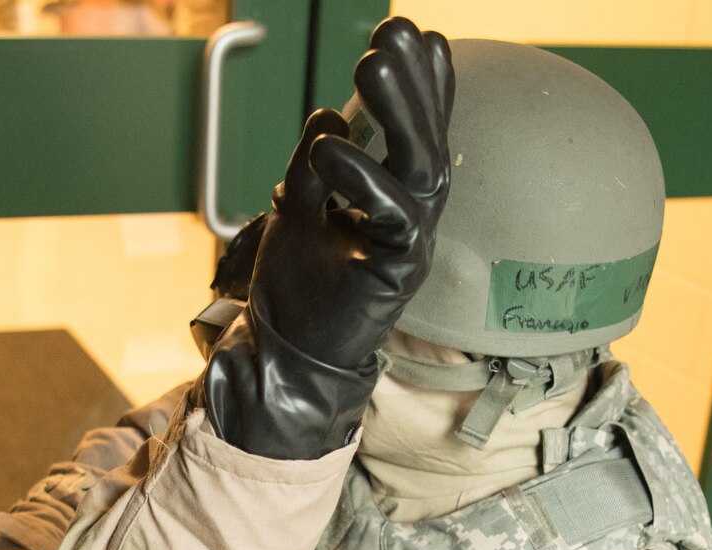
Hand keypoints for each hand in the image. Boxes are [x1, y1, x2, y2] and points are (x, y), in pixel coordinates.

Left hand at [194, 18, 453, 460]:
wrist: (284, 355)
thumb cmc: (294, 289)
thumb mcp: (294, 208)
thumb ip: (313, 165)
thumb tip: (330, 116)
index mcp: (392, 199)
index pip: (414, 131)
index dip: (421, 83)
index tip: (415, 33)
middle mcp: (411, 217)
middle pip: (427, 139)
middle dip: (415, 81)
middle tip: (397, 28)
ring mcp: (411, 243)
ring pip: (422, 166)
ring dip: (401, 110)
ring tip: (375, 62)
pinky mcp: (399, 271)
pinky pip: (394, 214)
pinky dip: (362, 177)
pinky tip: (333, 148)